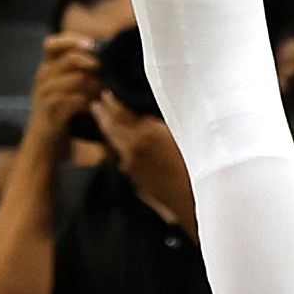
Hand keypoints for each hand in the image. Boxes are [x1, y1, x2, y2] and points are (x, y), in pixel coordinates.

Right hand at [27, 31, 102, 136]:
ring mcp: (44, 94)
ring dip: (95, 82)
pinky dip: (89, 100)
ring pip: (76, 79)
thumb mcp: (64, 85)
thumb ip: (77, 70)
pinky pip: (75, 100)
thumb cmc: (60, 109)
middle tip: (107, 67)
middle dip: (92, 61)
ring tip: (106, 87)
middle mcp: (42, 77)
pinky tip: (96, 104)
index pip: (51, 43)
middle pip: (70, 58)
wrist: (43, 140)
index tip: (91, 44)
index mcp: (45, 67)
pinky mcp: (51, 111)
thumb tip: (106, 55)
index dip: (71, 40)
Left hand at [91, 95, 193, 228]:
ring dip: (108, 128)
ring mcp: (132, 166)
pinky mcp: (136, 178)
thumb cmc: (196, 164)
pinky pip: (122, 156)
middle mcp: (132, 150)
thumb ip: (163, 122)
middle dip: (104, 114)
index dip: (112, 102)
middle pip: (111, 128)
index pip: (120, 113)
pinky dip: (117, 143)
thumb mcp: (184, 133)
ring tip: (103, 118)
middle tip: (97, 103)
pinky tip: (122, 142)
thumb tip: (151, 112)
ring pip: (115, 143)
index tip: (107, 92)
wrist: (194, 201)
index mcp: (144, 134)